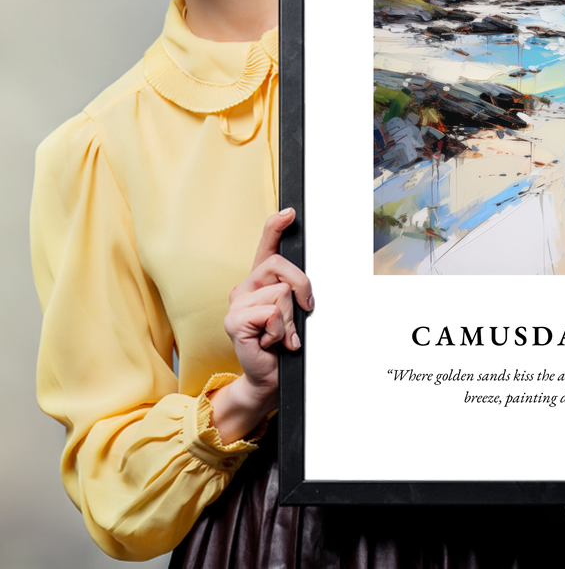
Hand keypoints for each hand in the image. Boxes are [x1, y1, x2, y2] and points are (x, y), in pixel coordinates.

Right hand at [209, 208, 313, 442]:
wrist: (269, 377)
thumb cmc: (283, 345)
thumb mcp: (294, 313)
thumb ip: (295, 293)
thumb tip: (305, 285)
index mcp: (260, 281)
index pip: (266, 246)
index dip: (276, 227)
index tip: (290, 212)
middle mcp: (245, 287)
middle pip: (281, 266)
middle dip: (302, 288)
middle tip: (303, 312)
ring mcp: (237, 303)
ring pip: (281, 293)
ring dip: (290, 319)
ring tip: (281, 335)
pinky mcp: (234, 321)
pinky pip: (271, 313)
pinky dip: (280, 331)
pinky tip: (271, 342)